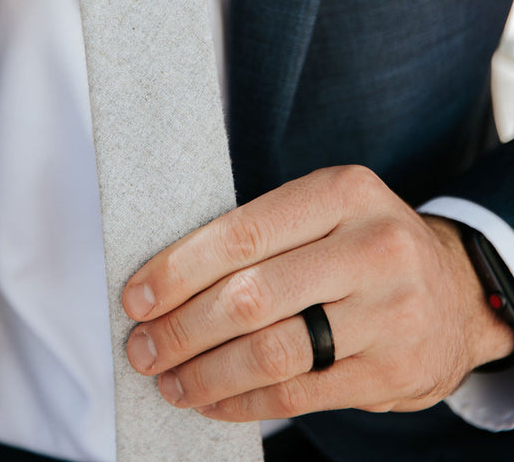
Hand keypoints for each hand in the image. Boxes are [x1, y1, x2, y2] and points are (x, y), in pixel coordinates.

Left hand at [123, 166, 513, 420]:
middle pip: (251, 297)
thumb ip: (262, 235)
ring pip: (273, 353)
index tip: (137, 297)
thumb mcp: (328, 211)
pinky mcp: (395, 370)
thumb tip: (165, 282)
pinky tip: (214, 400)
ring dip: (206, 373)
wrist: (457, 290)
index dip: (178, 270)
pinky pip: (300, 395)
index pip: (242, 234)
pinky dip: (244, 402)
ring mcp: (390, 312)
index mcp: (344, 192)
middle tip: (143, 347)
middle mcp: (373, 247)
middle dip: (182, 329)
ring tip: (170, 380)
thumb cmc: (364, 244)